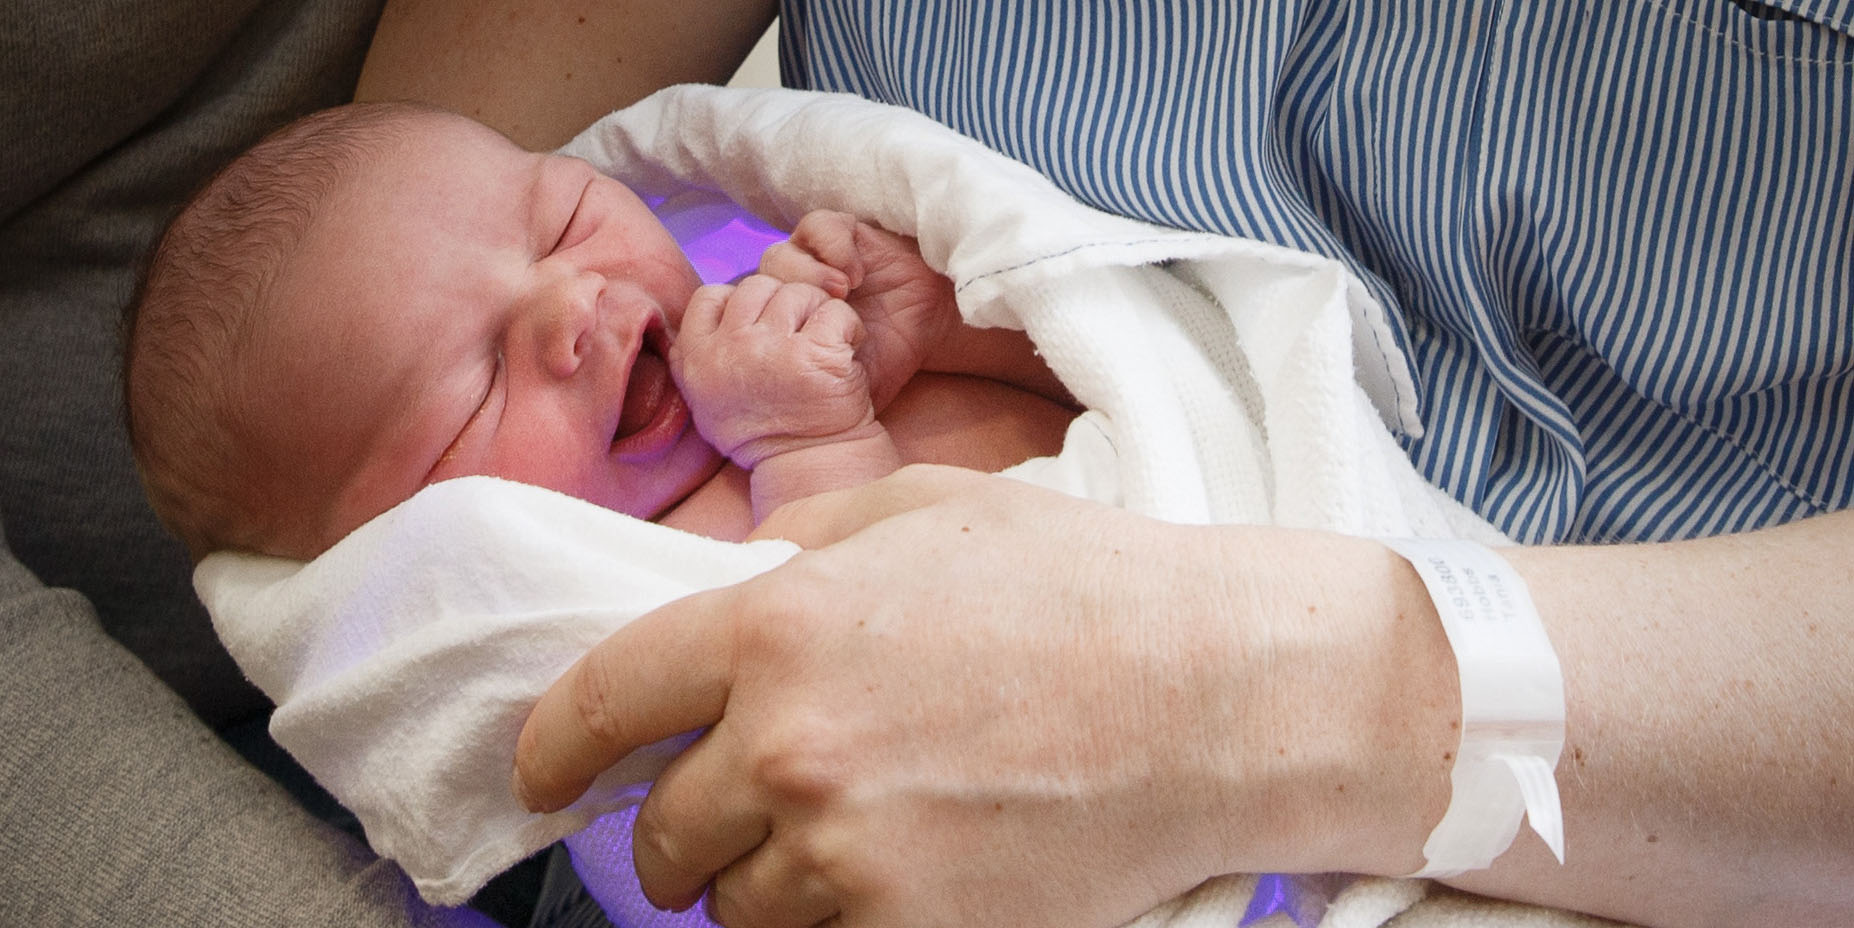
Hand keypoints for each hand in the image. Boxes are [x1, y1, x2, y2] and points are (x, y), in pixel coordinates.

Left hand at [512, 466, 1453, 927]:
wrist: (1223, 698)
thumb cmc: (1086, 587)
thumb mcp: (929, 514)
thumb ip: (804, 545)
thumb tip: (730, 582)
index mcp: (776, 631)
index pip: (602, 704)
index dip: (553, 749)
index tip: (544, 776)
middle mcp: (789, 751)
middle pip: (660, 834)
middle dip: (683, 828)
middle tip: (743, 807)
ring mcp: (848, 858)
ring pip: (733, 911)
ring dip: (763, 884)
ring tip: (844, 841)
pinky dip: (833, 923)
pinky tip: (897, 877)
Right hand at [669, 275, 882, 468]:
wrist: (812, 468)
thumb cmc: (765, 434)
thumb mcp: (707, 401)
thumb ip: (700, 357)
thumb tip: (710, 310)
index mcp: (696, 360)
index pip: (709, 296)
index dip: (739, 302)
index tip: (761, 325)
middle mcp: (730, 351)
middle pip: (758, 287)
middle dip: (784, 303)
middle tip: (801, 336)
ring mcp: (771, 351)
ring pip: (798, 293)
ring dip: (819, 312)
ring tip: (825, 347)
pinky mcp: (814, 355)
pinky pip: (834, 312)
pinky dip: (849, 328)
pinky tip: (847, 353)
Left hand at [758, 211, 959, 409]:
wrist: (926, 331)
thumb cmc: (880, 365)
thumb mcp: (837, 393)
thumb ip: (796, 398)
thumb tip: (750, 418)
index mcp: (776, 329)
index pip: (736, 318)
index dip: (750, 327)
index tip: (783, 349)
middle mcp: (787, 291)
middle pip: (755, 286)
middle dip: (783, 305)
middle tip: (816, 322)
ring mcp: (811, 260)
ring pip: (777, 255)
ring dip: (807, 275)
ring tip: (843, 294)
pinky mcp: (841, 234)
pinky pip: (818, 228)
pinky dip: (833, 249)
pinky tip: (857, 273)